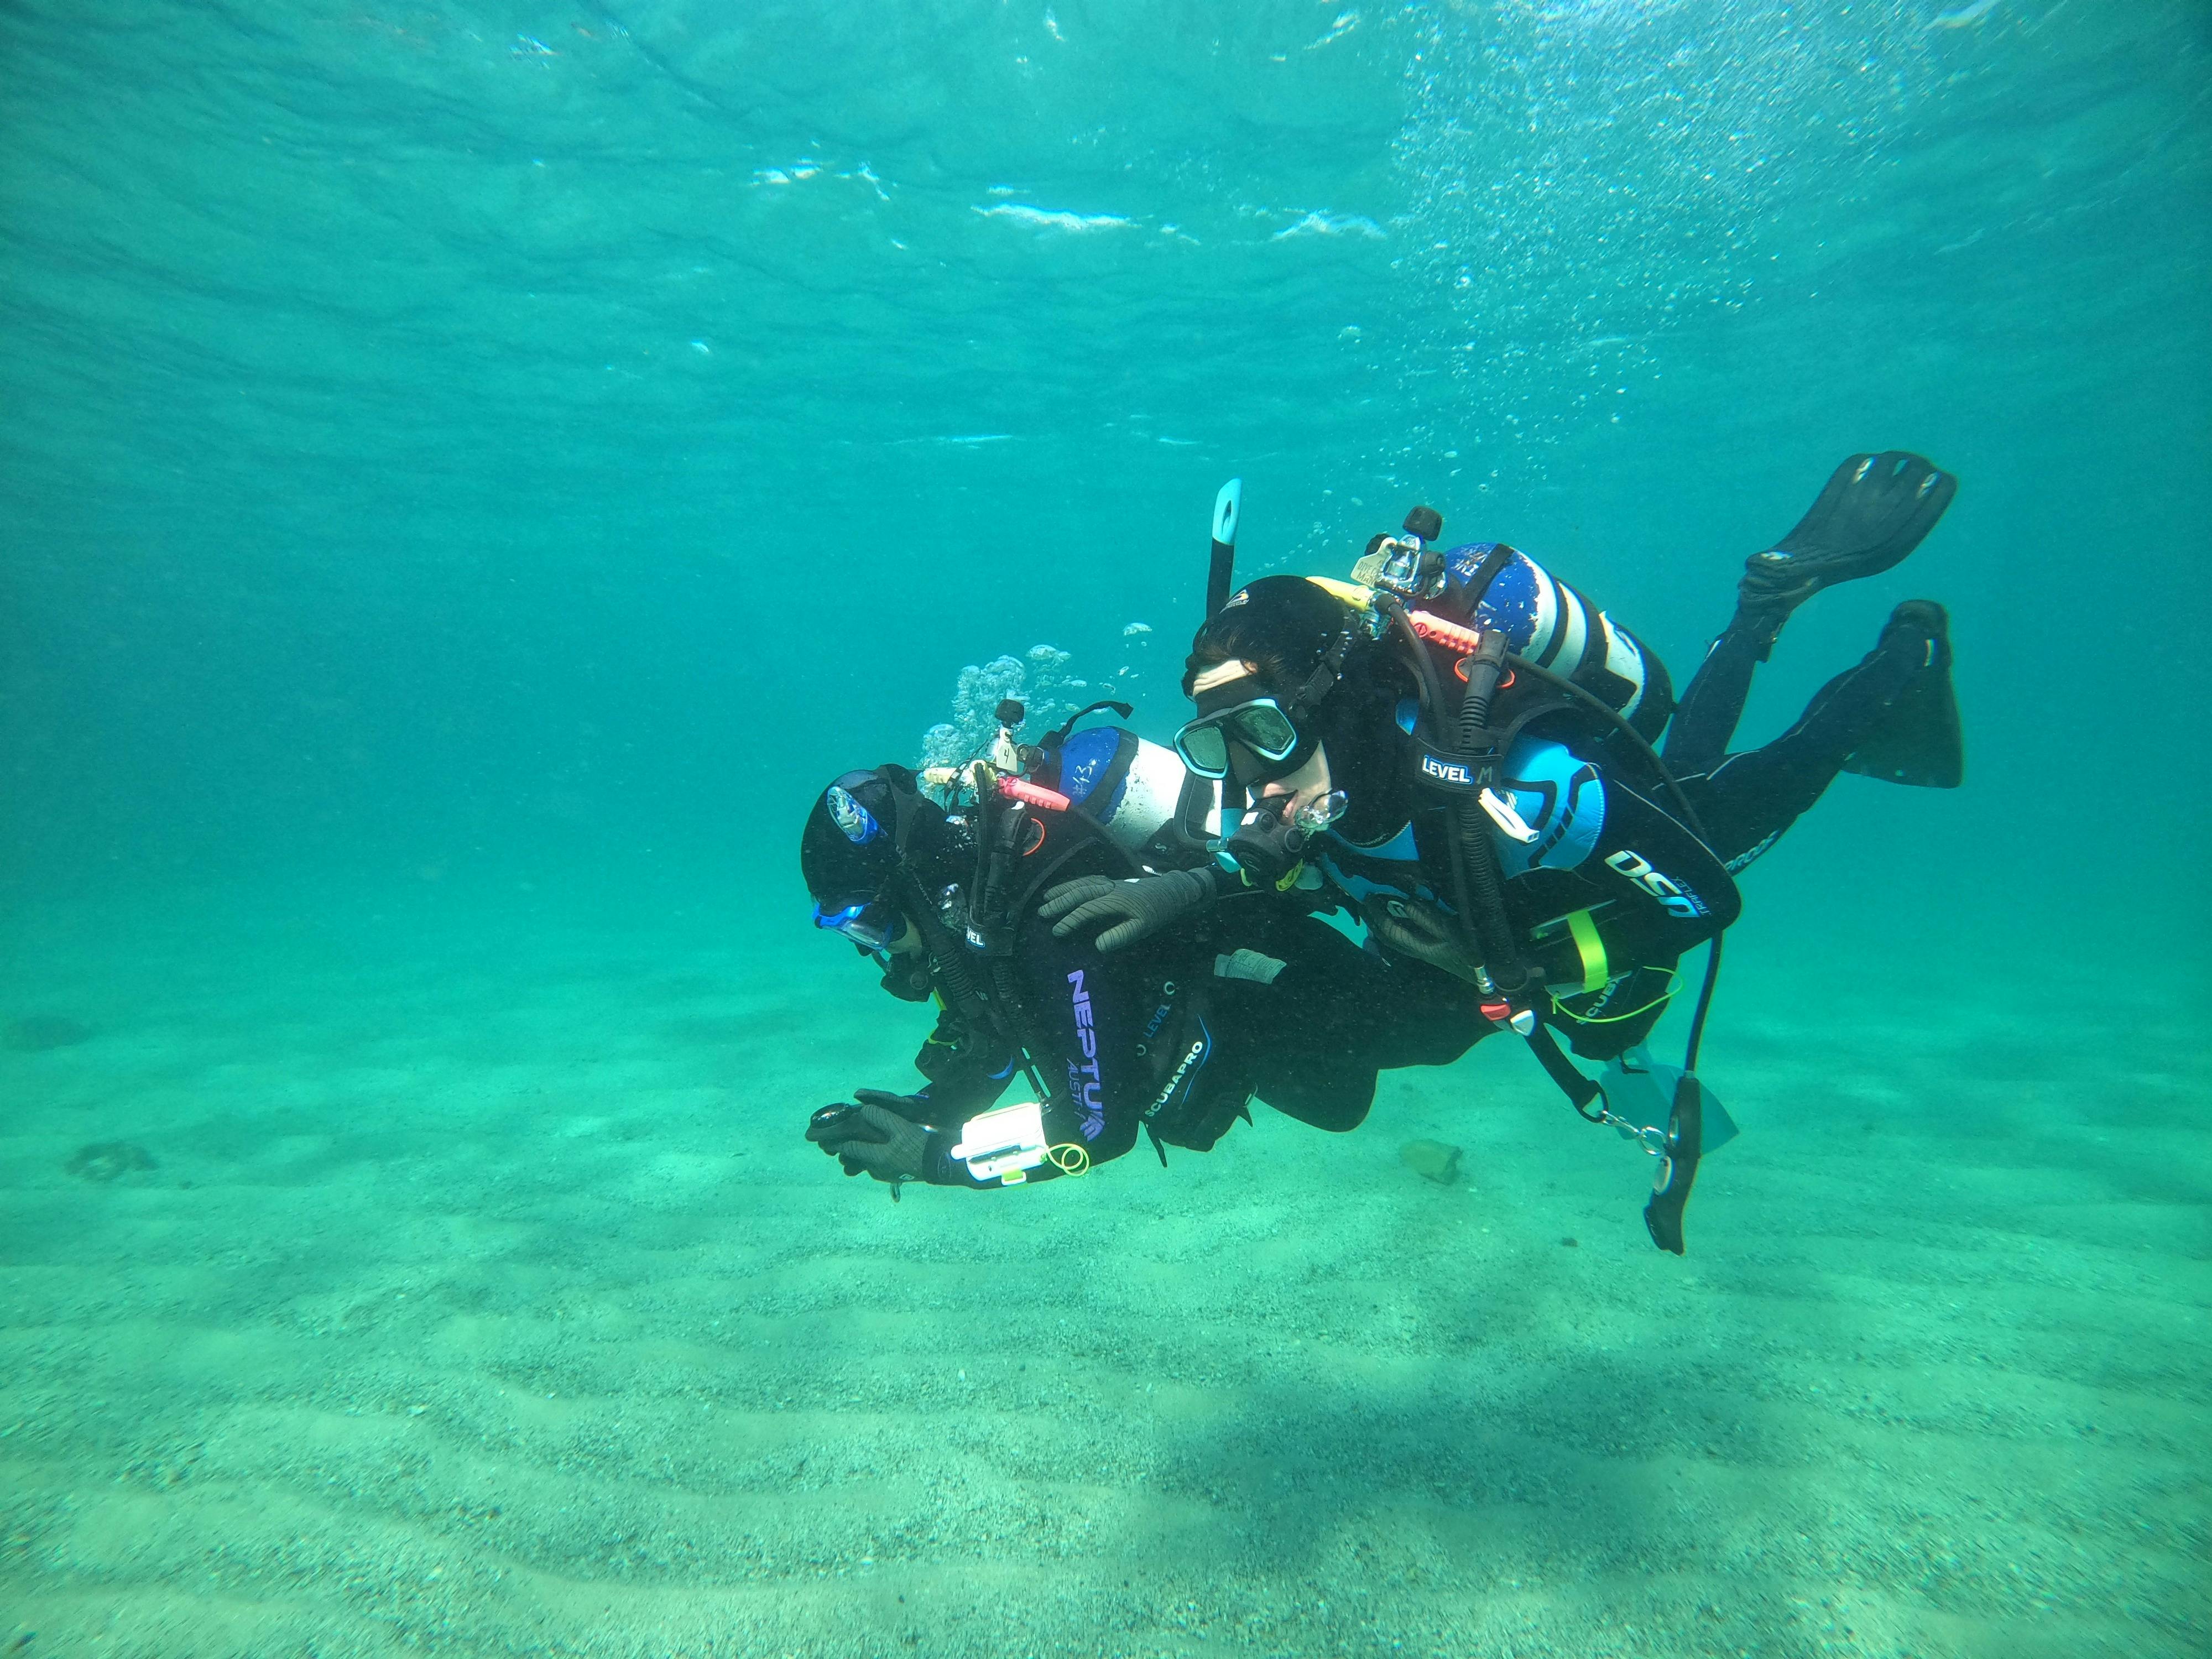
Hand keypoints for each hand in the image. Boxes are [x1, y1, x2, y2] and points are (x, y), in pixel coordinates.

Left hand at [806, 1092, 933, 1181]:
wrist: (941, 1162)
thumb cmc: (920, 1144)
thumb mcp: (899, 1126)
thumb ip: (879, 1117)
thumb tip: (863, 1112)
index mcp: (876, 1157)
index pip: (849, 1149)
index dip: (835, 1143)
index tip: (822, 1140)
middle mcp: (877, 1169)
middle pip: (855, 1159)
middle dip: (844, 1151)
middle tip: (835, 1143)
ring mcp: (885, 1175)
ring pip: (864, 1164)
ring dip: (857, 1155)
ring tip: (852, 1146)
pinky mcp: (894, 1176)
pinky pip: (875, 1167)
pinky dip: (871, 1158)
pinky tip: (876, 1151)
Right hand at [1039, 867, 1217, 951]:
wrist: (1173, 890)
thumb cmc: (1158, 911)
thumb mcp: (1143, 927)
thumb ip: (1120, 936)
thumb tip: (1097, 946)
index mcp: (1115, 900)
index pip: (1086, 909)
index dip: (1070, 920)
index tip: (1056, 931)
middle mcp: (1109, 888)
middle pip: (1079, 892)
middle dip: (1059, 902)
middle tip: (1042, 912)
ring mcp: (1110, 882)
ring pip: (1082, 883)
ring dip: (1063, 889)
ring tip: (1046, 896)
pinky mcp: (1113, 881)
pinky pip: (1089, 879)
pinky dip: (1075, 882)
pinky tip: (1068, 887)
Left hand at [1363, 895, 1480, 983]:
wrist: (1489, 971)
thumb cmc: (1472, 950)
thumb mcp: (1452, 930)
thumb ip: (1428, 918)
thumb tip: (1406, 903)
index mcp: (1418, 946)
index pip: (1389, 928)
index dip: (1377, 912)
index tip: (1368, 896)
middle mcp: (1415, 951)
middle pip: (1385, 936)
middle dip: (1372, 919)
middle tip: (1363, 901)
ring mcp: (1420, 952)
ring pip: (1391, 939)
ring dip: (1380, 924)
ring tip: (1373, 909)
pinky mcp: (1427, 950)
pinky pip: (1401, 938)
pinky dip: (1392, 928)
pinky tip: (1393, 920)